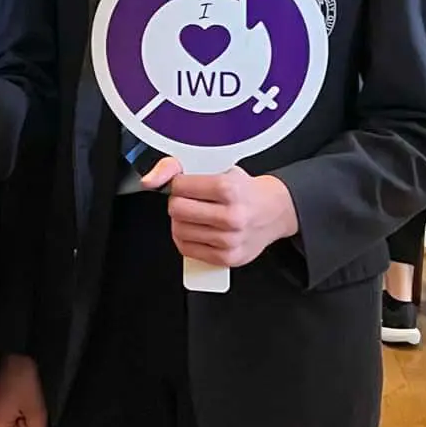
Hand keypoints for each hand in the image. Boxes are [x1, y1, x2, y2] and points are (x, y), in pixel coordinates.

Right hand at [0, 353, 47, 426]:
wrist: (16, 349)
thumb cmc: (23, 378)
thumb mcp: (35, 411)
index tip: (40, 415)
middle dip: (35, 424)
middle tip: (36, 403)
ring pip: (26, 426)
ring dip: (34, 415)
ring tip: (32, 397)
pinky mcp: (4, 405)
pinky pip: (22, 416)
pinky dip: (30, 408)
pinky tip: (30, 395)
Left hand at [143, 158, 298, 270]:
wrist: (275, 211)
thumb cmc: (246, 191)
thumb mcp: (220, 168)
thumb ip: (179, 168)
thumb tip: (150, 180)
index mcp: (229, 189)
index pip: (180, 187)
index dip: (178, 183)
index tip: (186, 184)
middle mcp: (231, 216)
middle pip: (177, 210)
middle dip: (178, 202)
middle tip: (191, 200)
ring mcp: (229, 240)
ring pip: (179, 231)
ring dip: (181, 222)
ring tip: (196, 215)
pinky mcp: (227, 258)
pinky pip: (187, 250)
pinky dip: (186, 239)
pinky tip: (197, 230)